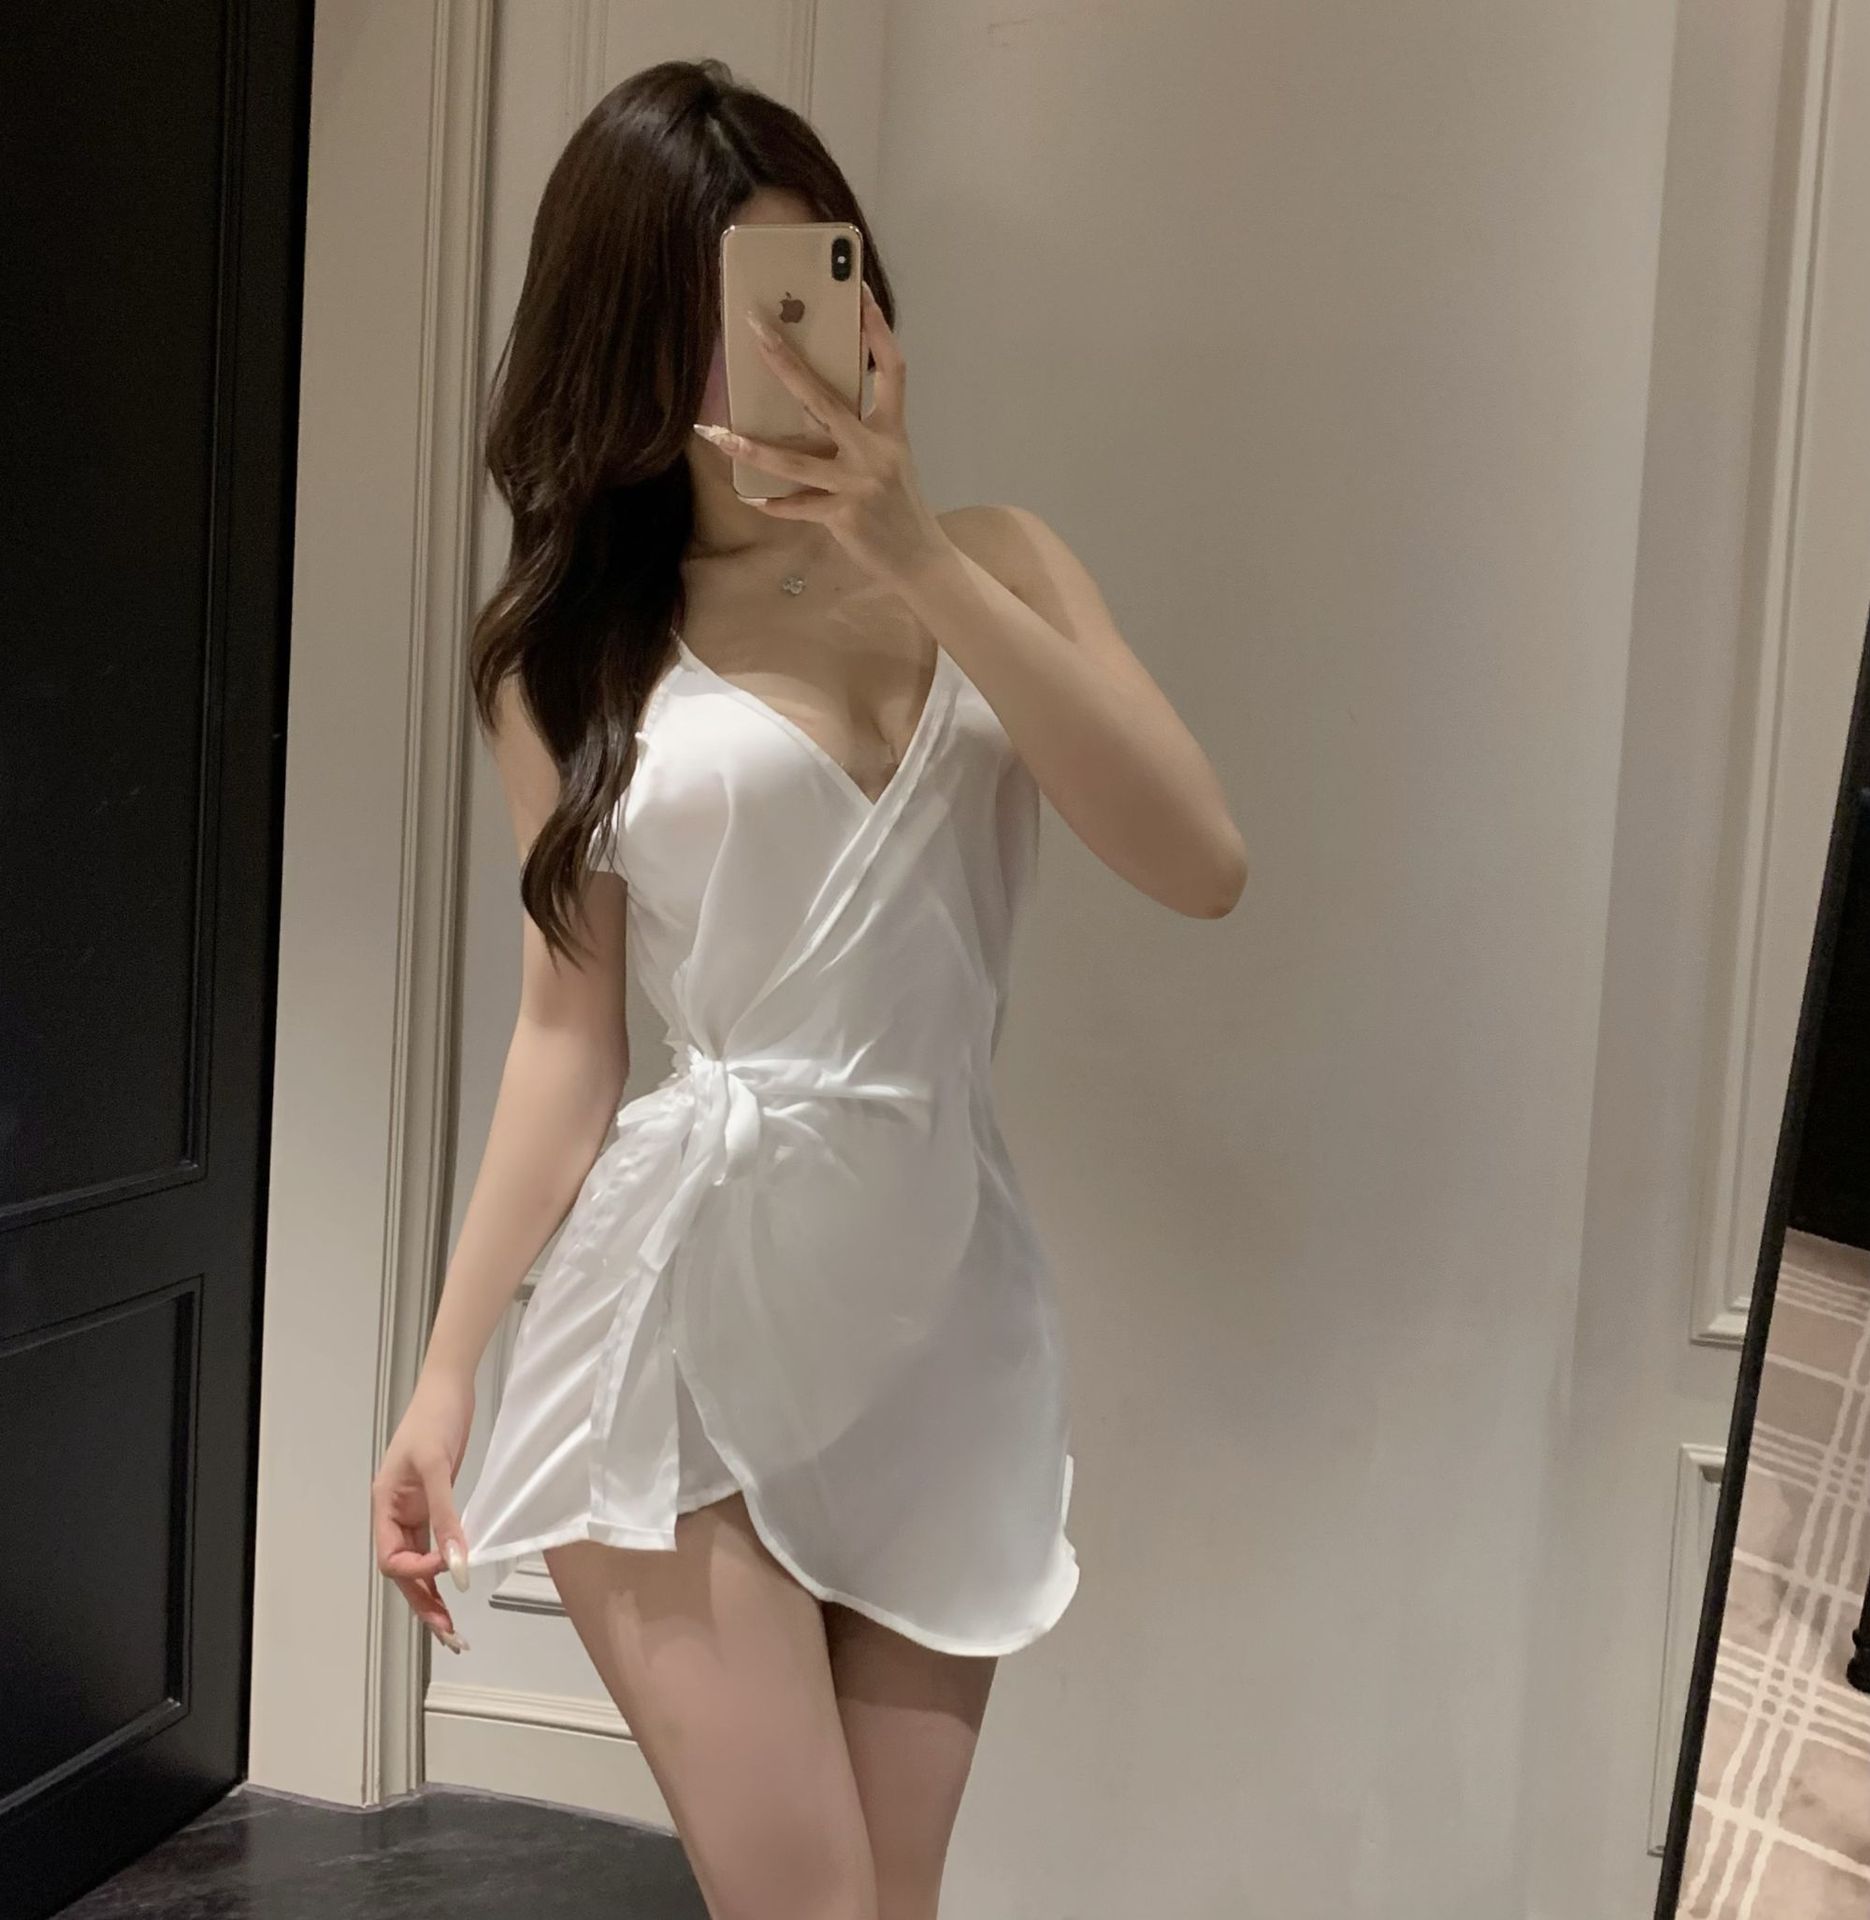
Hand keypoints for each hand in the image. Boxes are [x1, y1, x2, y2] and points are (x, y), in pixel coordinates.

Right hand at [371, 1370, 475, 1653]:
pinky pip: (435, 1543)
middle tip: (448, 1634)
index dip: (418, 1574)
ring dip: (434, 1592)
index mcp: (384, 1505)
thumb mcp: (438, 1466)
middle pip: (403, 1570)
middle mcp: (395, 1512)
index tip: (448, 1572)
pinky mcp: (435, 1502)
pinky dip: (445, 1563)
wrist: (450, 1386)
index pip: (392, 1559)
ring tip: (453, 1625)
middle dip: (423, 1603)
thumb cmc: (435, 1416)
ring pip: (419, 1562)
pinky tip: (458, 1578)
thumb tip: (455, 1564)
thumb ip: (446, 1517)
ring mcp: (415, 1509)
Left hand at [693, 283, 952, 588]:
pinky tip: (750, 496)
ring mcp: (859, 484)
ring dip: (751, 447)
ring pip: (794, 461)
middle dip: (786, 361)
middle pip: (824, 398)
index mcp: (892, 430)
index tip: (858, 290)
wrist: (921, 559)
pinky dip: (774, 503)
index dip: (877, 327)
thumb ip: (859, 432)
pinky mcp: (844, 516)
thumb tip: (808, 406)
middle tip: (756, 329)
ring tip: (715, 432)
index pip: (891, 367)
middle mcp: (876, 450)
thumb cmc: (899, 506)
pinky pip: (798, 506)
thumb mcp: (891, 460)